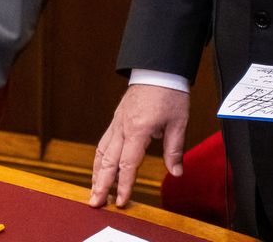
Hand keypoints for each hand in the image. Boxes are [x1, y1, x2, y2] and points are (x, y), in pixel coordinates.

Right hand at [88, 84, 188, 208]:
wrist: (158, 69)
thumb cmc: (169, 93)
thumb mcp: (178, 122)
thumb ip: (174, 150)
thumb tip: (176, 173)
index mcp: (138, 130)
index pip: (127, 164)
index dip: (124, 185)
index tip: (121, 202)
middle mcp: (123, 128)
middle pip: (107, 161)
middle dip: (100, 184)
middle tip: (95, 203)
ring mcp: (117, 123)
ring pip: (101, 152)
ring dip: (96, 173)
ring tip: (94, 191)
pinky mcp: (116, 120)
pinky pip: (104, 142)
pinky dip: (99, 159)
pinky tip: (99, 169)